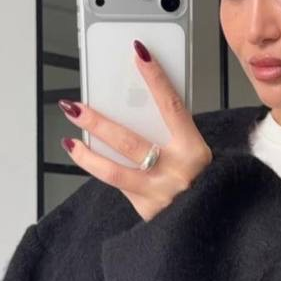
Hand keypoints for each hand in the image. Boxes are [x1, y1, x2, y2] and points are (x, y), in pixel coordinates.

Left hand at [58, 40, 212, 220]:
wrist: (210, 226)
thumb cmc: (204, 186)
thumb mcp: (197, 157)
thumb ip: (172, 137)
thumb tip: (137, 113)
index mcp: (194, 152)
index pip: (171, 107)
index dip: (155, 78)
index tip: (139, 54)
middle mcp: (176, 172)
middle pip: (128, 141)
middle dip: (97, 121)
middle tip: (75, 106)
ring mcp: (159, 194)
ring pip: (113, 171)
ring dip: (86, 155)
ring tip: (70, 140)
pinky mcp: (147, 211)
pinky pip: (121, 187)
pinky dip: (108, 173)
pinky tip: (95, 163)